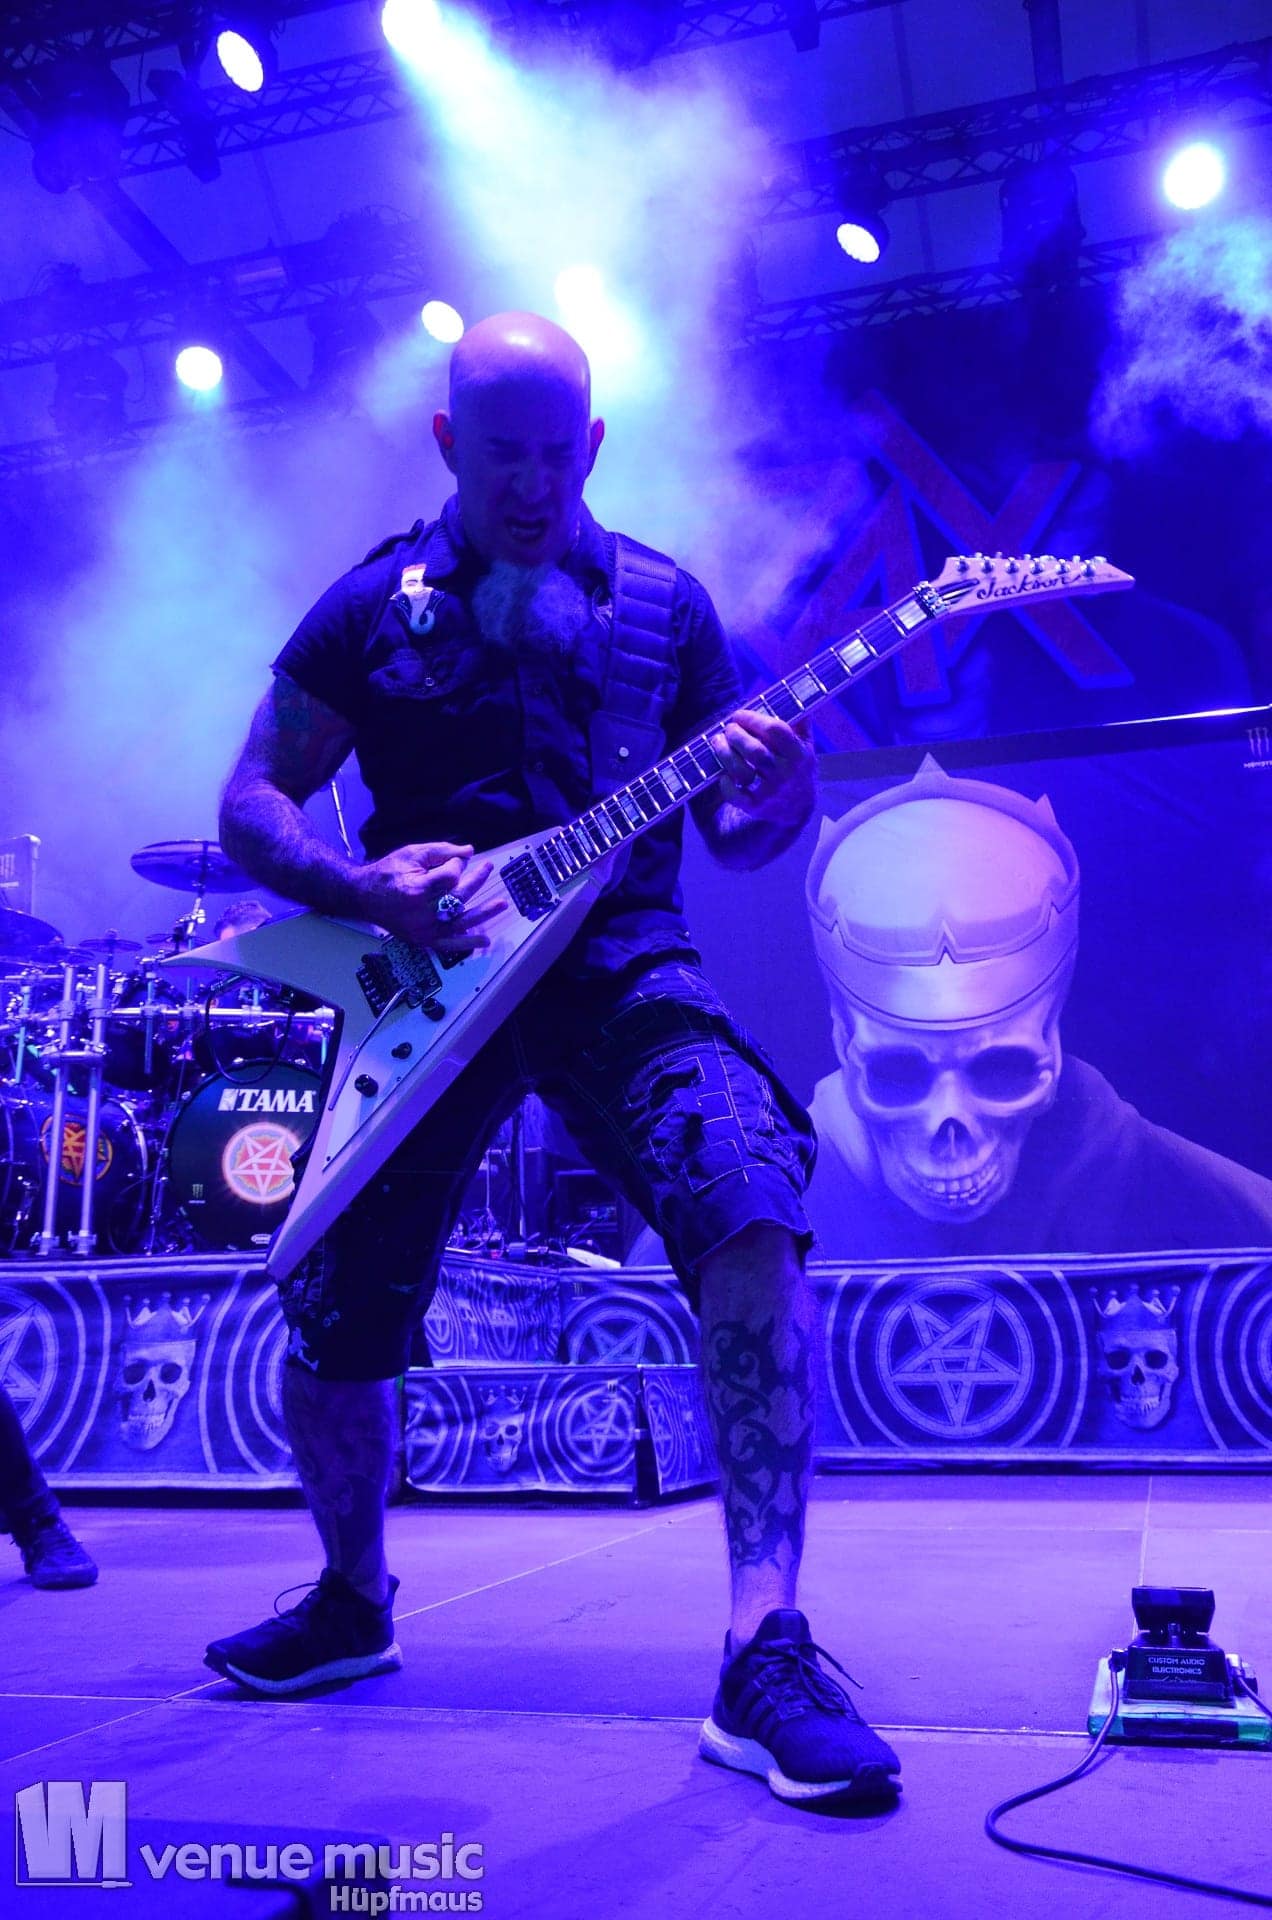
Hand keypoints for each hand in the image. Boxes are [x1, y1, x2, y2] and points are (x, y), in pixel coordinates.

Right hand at [352, 842, 505, 953]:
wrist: (364, 896)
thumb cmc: (386, 873)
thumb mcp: (411, 853)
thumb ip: (441, 851)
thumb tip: (469, 852)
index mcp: (417, 890)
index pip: (451, 877)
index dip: (456, 865)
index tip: (453, 860)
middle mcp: (422, 914)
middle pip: (459, 897)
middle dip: (475, 880)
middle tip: (487, 868)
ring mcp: (423, 929)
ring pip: (460, 921)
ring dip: (483, 913)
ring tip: (501, 904)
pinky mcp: (422, 939)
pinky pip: (448, 944)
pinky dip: (466, 942)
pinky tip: (484, 939)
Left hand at [709, 709, 816, 827]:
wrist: (798, 808)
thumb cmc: (798, 768)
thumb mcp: (806, 745)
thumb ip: (800, 721)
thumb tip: (794, 693)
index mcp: (799, 754)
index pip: (776, 730)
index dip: (754, 719)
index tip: (740, 714)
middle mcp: (786, 773)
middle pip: (755, 751)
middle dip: (736, 735)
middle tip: (728, 728)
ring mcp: (771, 791)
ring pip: (743, 771)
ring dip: (725, 754)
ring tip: (717, 742)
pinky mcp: (757, 807)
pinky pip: (736, 797)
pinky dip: (726, 786)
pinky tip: (723, 775)